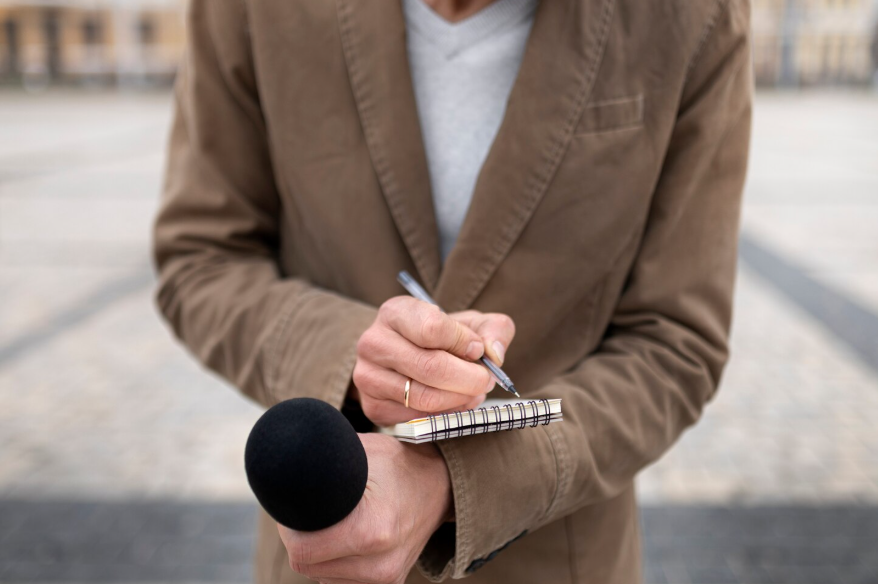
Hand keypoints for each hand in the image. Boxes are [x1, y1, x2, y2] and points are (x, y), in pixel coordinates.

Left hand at [278, 433, 451, 583]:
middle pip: (308, 567)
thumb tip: (285, 460)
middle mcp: (381, 563)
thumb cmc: (397, 464)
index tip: (292, 510)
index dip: (288, 529)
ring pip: (322, 577)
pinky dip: (335, 564)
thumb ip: (323, 459)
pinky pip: (342, 582)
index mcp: (372, 530)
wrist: (440, 485)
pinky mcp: (391, 583)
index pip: (302, 551)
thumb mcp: (360, 452)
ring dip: (318, 555)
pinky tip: (345, 540)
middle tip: (308, 514)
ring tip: (332, 524)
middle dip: (300, 540)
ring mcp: (387, 577)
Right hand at [352, 296, 515, 425]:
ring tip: (473, 392)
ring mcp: (368, 376)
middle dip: (469, 378)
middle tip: (486, 380)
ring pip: (424, 397)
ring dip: (460, 399)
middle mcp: (374, 342)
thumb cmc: (442, 338)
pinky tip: (454, 404)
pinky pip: (417, 418)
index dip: (463, 342)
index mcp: (396, 312)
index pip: (433, 328)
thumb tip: (493, 354)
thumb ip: (492, 330)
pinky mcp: (372, 406)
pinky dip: (445, 415)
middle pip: (430, 367)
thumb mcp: (470, 324)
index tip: (478, 351)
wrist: (406, 358)